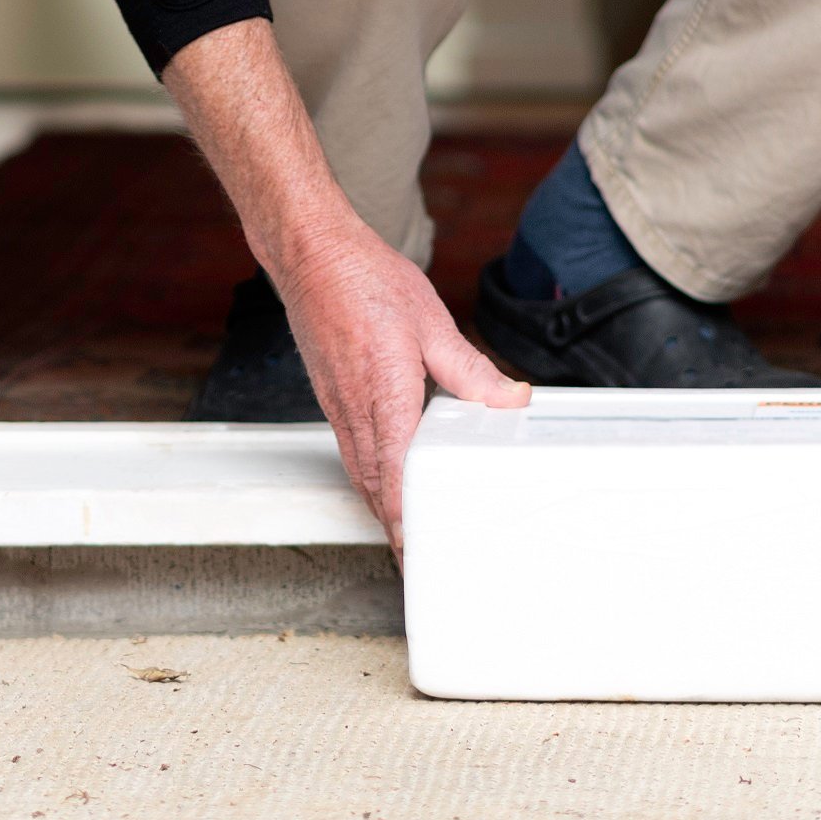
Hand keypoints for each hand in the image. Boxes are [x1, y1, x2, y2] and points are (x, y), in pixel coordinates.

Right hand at [278, 215, 530, 545]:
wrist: (312, 256)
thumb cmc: (363, 280)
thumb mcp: (432, 323)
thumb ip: (471, 371)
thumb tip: (508, 399)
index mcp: (385, 393)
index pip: (396, 475)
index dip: (406, 520)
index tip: (417, 551)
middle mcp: (356, 409)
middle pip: (375, 489)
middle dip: (395, 532)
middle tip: (417, 563)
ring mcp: (339, 408)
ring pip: (361, 475)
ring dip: (381, 511)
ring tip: (403, 540)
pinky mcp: (332, 400)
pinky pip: (351, 454)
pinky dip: (369, 481)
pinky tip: (383, 486)